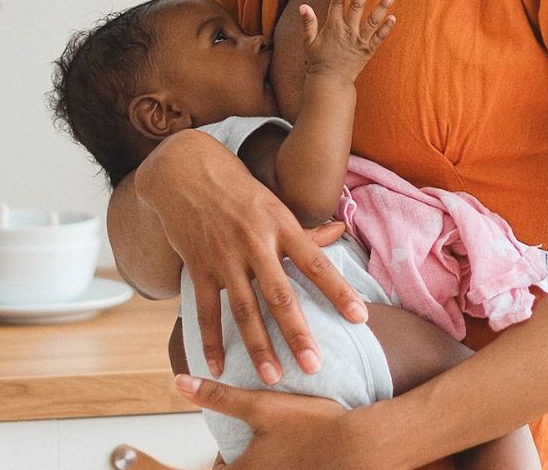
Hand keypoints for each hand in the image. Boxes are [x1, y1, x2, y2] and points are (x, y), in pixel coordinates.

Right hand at [133, 132, 368, 383]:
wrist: (186, 170)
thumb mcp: (274, 202)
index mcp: (281, 225)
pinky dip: (211, 340)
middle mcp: (255, 242)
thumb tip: (339, 232)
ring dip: (258, 346)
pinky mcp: (198, 265)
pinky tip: (218, 366)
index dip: (339, 291)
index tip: (360, 318)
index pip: (316, 263)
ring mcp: (225, 256)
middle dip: (297, 333)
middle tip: (313, 366)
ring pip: (245, 309)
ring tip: (272, 377)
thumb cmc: (238, 188)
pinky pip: (207, 309)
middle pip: (280, 294)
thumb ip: (303, 229)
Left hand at [175, 374, 372, 469]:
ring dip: (266, 461)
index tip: (224, 450)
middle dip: (241, 461)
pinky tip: (300, 453)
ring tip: (281, 445)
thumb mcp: (262, 406)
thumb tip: (180, 382)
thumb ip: (220, 396)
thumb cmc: (312, 425)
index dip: (216, 461)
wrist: (361, 445)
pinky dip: (287, 464)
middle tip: (254, 445)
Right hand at [299, 0, 395, 81]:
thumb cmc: (318, 60)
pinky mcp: (368, 51)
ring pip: (372, 22)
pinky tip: (393, 18)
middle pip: (356, 8)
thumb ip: (308, 23)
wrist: (331, 81)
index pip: (336, 7)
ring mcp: (360, 41)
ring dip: (381, 8)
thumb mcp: (309, 42)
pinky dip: (386, 29)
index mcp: (333, 28)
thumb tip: (302, 6)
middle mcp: (348, 32)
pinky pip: (379, 38)